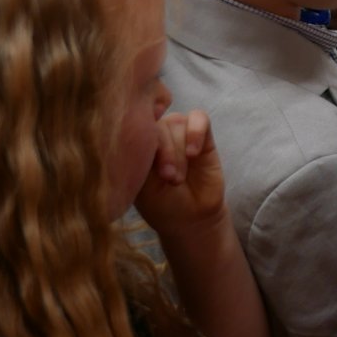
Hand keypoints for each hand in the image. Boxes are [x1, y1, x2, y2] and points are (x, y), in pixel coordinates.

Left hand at [135, 108, 228, 237]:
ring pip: (177, 123)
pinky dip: (196, 133)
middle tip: (169, 179)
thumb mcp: (141, 183)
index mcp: (136, 143)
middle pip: (157, 125)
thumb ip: (138, 156)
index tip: (149, 169)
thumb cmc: (161, 204)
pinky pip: (199, 118)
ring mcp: (179, 132)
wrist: (191, 218)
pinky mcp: (203, 135)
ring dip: (179, 152)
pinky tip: (193, 154)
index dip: (142, 143)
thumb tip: (137, 130)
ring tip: (179, 178)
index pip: (134, 127)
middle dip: (165, 153)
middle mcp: (156, 134)